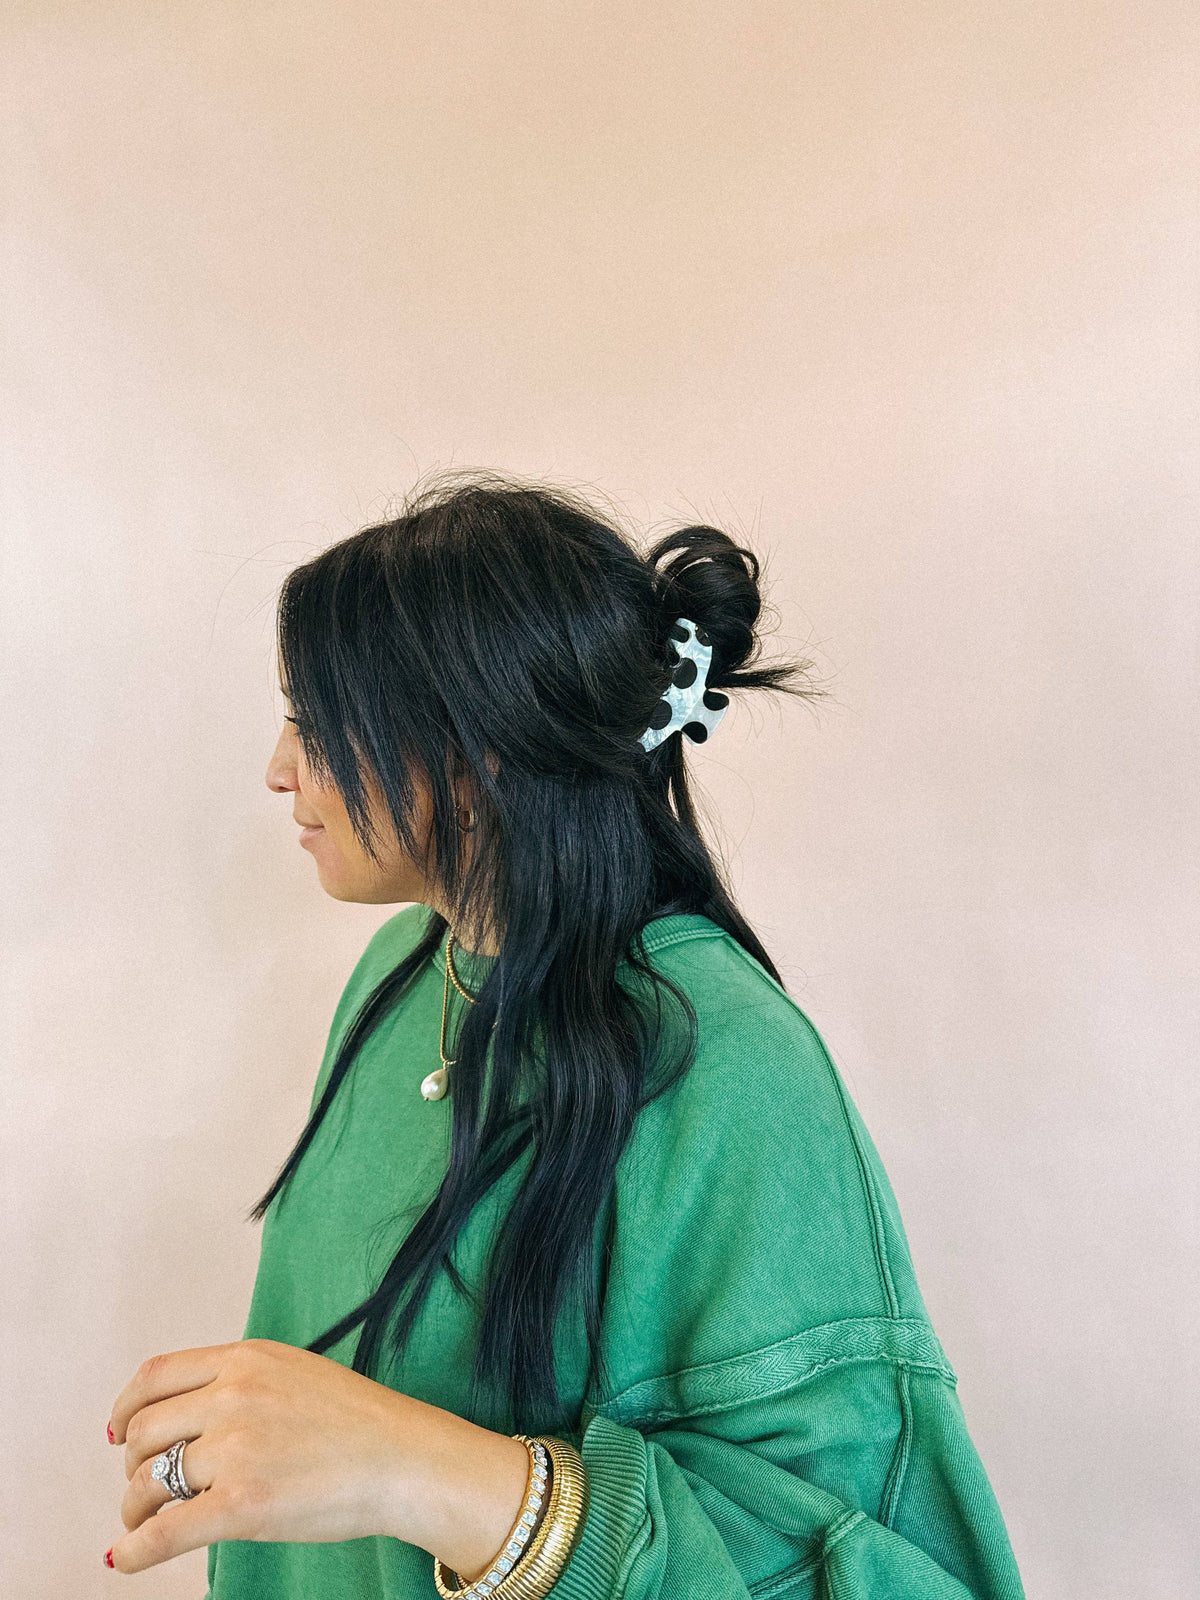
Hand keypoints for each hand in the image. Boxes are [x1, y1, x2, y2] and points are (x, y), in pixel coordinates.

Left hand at [105, 1338, 529, 1577]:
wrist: (404, 1458)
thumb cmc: (358, 1422)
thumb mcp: (294, 1371)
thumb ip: (241, 1380)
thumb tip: (186, 1413)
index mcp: (246, 1358)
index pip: (155, 1376)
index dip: (125, 1407)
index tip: (118, 1432)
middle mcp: (233, 1395)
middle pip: (145, 1430)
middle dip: (132, 1465)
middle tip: (142, 1488)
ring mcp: (236, 1449)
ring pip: (148, 1481)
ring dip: (134, 1508)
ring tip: (144, 1522)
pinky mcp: (242, 1503)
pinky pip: (164, 1532)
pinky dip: (134, 1550)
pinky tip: (124, 1560)